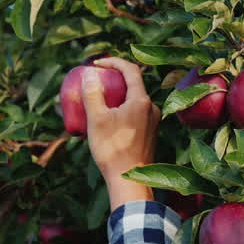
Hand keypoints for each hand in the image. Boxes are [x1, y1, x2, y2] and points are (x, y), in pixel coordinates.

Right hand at [81, 57, 159, 208]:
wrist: (129, 181)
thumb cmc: (112, 149)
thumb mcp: (96, 119)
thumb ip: (92, 94)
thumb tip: (90, 74)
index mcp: (141, 101)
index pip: (130, 70)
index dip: (113, 62)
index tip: (96, 64)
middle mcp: (152, 108)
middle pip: (133, 85)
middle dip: (113, 80)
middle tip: (95, 82)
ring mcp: (153, 123)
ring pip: (134, 101)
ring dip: (117, 97)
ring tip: (99, 103)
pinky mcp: (150, 135)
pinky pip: (136, 115)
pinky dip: (122, 111)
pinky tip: (108, 122)